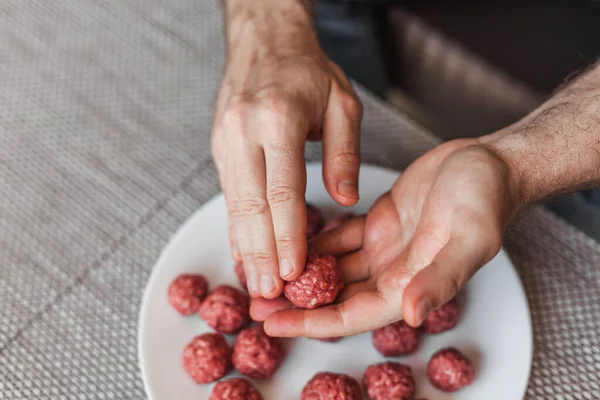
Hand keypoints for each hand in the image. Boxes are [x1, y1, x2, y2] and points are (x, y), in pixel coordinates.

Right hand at [212, 0, 362, 298]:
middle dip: (261, 254)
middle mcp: (243, 132)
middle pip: (251, 207)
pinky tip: (244, 250)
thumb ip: (344, 153)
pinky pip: (230, 195)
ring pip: (235, 205)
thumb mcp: (342, 103)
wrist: (263, 40)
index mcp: (277, 120)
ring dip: (245, 246)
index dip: (286, 237)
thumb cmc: (306, 69)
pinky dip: (237, 225)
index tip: (293, 271)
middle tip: (270, 292)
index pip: (281, 192)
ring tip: (256, 282)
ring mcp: (225, 140)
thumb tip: (343, 200)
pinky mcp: (219, 146)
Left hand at [251, 139, 520, 336]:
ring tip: (264, 272)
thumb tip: (413, 314)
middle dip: (294, 303)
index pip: (351, 315)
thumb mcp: (468, 237)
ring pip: (332, 269)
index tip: (273, 324)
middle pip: (334, 298)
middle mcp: (392, 273)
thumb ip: (441, 278)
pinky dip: (315, 242)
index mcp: (409, 285)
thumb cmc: (485, 198)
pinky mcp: (379, 224)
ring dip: (300, 273)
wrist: (488, 163)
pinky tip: (291, 240)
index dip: (311, 323)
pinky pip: (339, 239)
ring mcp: (384, 249)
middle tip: (254, 301)